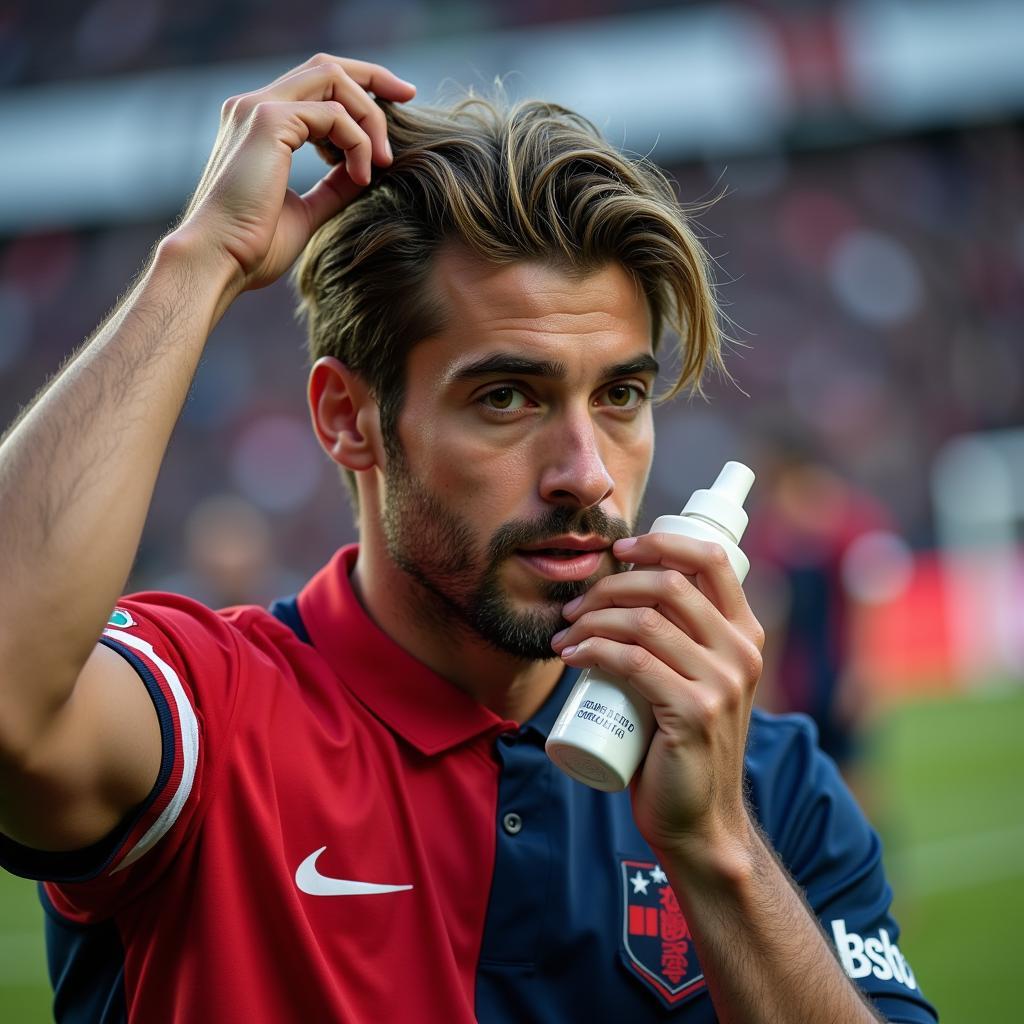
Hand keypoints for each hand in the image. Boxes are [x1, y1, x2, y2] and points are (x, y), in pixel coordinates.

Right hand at [170, 54, 414, 294]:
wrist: (219, 260)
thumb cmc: (254, 247)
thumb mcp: (307, 210)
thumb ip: (334, 185)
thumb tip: (366, 170)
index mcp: (259, 123)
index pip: (315, 84)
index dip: (359, 88)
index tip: (396, 105)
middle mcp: (254, 105)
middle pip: (327, 66)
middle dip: (374, 78)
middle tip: (410, 98)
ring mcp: (258, 108)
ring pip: (333, 80)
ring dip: (369, 117)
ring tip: (382, 162)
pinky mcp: (268, 121)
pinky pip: (333, 115)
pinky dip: (358, 142)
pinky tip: (361, 175)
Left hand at [551, 533, 764, 864]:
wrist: (700, 819)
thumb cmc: (681, 743)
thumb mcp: (695, 681)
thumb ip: (681, 640)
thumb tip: (623, 590)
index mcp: (745, 635)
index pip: (712, 560)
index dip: (661, 542)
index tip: (619, 550)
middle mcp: (742, 653)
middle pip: (669, 585)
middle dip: (611, 585)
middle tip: (574, 606)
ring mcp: (722, 683)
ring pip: (643, 622)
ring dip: (591, 618)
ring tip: (564, 633)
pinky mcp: (694, 713)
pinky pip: (632, 661)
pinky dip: (592, 650)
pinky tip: (571, 656)